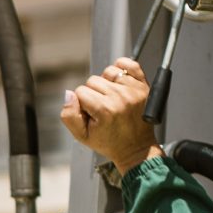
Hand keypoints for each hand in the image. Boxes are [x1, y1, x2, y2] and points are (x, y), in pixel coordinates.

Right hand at [60, 58, 161, 173]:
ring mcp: (134, 90)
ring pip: (108, 71)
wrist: (136, 148)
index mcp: (105, 109)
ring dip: (106, 82)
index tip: (91, 114)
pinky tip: (120, 84)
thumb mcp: (82, 136)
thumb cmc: (109, 142)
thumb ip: (69, 115)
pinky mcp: (144, 86)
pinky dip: (122, 69)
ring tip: (111, 98)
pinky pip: (129, 64)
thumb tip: (69, 94)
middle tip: (102, 109)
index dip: (82, 103)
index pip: (80, 91)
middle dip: (93, 93)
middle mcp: (120, 97)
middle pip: (93, 80)